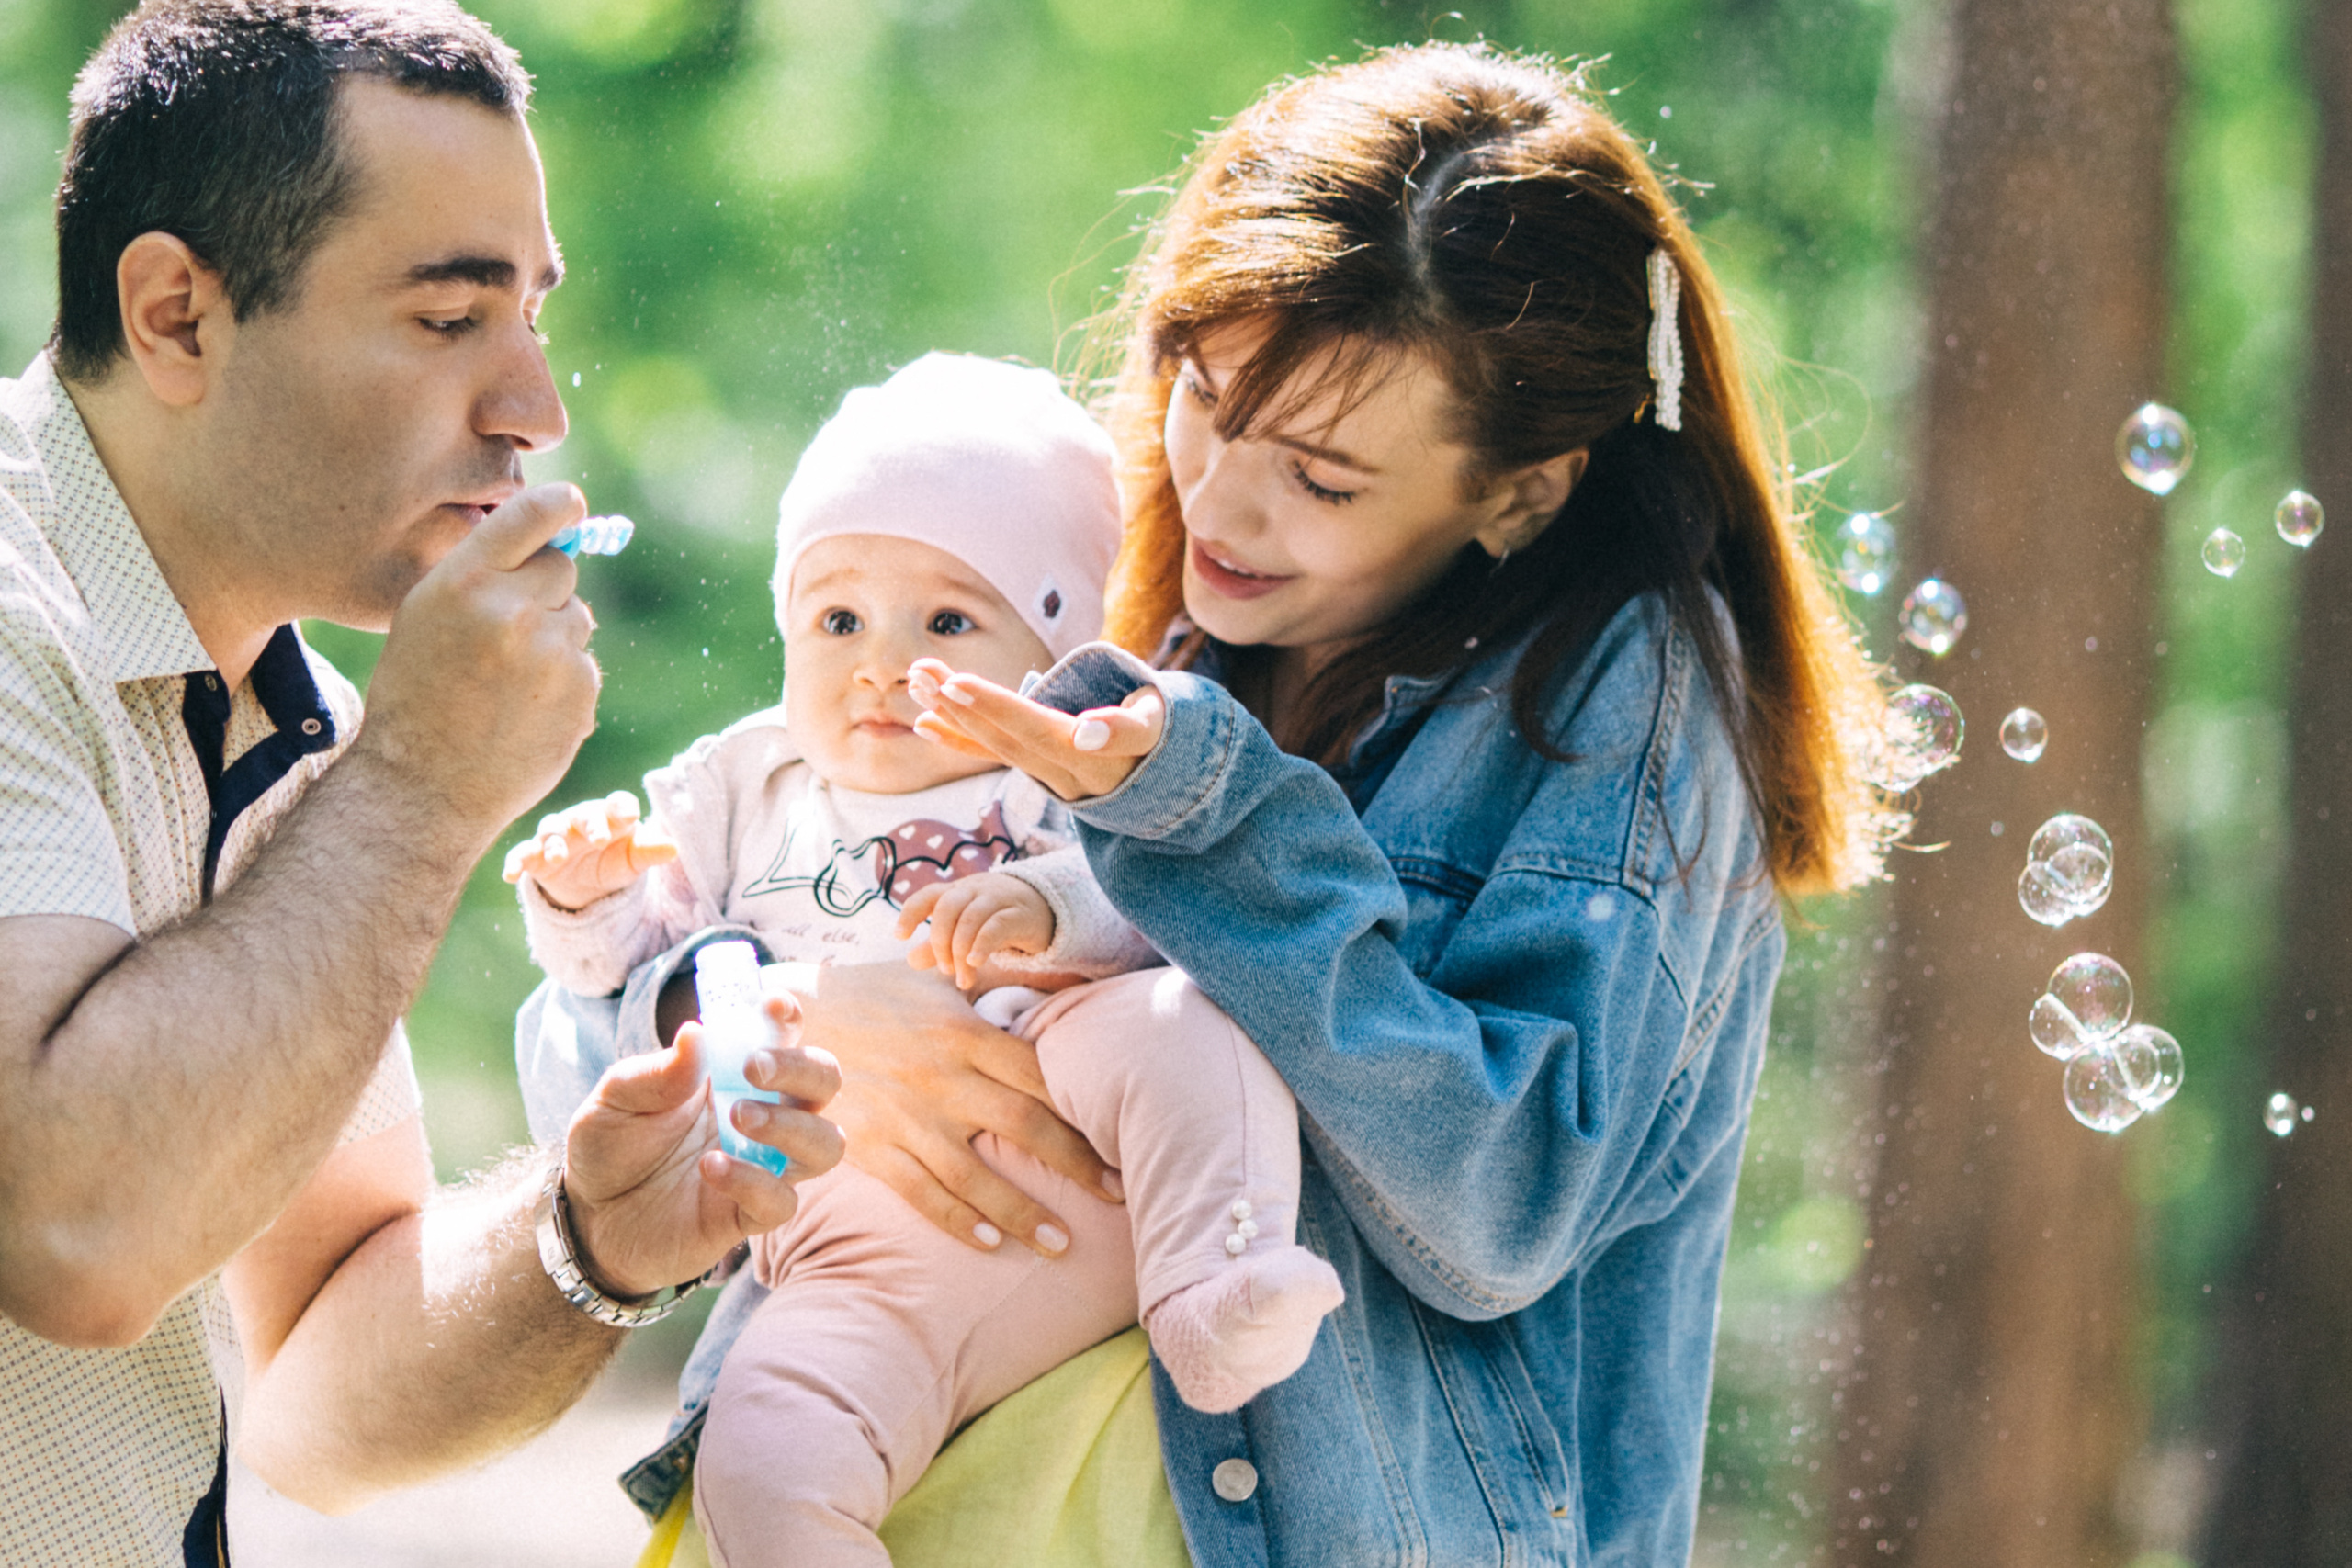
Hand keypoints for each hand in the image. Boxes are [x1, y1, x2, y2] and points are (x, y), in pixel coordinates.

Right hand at [358, 483, 600, 836]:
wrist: (424, 786)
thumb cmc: (417, 695)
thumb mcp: (425, 616)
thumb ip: (480, 573)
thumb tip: (549, 534)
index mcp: (463, 581)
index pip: (532, 514)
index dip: (559, 505)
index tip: (571, 506)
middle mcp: (510, 609)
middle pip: (562, 568)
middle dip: (545, 591)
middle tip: (507, 633)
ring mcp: (551, 652)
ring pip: (576, 618)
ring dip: (555, 640)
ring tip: (507, 683)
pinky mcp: (580, 690)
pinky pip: (584, 666)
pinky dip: (564, 684)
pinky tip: (524, 711)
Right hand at [501, 790, 677, 909]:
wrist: (586, 885)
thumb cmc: (613, 860)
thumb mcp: (633, 860)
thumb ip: (650, 852)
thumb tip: (675, 848)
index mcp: (609, 815)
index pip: (617, 805)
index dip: (623, 808)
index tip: (631, 816)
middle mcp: (579, 820)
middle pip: (582, 815)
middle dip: (589, 825)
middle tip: (598, 840)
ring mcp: (554, 836)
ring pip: (550, 832)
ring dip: (553, 842)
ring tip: (558, 857)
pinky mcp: (533, 856)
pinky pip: (521, 855)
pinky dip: (515, 862)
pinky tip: (511, 875)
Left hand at [560, 997, 843, 1298]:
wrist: (586, 1218)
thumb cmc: (610, 1147)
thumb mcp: (616, 1099)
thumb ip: (657, 1072)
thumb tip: (695, 1032)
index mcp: (735, 1074)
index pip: (784, 1035)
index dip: (788, 1017)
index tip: (771, 1006)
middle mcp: (763, 1115)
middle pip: (824, 1082)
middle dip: (801, 1069)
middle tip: (753, 1070)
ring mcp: (762, 1166)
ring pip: (825, 1145)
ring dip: (792, 1127)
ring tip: (738, 1117)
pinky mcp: (748, 1215)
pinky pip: (782, 1201)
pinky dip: (754, 1182)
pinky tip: (711, 1168)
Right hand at [792, 963, 1119, 1253]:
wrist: (787, 1018)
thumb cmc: (871, 993)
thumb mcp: (934, 980)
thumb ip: (988, 989)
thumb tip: (1050, 984)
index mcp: (966, 1031)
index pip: (1042, 1075)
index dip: (1086, 1108)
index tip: (1121, 1134)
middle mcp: (944, 1076)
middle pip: (1027, 1126)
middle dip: (1078, 1164)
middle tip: (1117, 1194)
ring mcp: (907, 1116)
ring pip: (978, 1175)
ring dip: (1023, 1213)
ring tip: (1061, 1243)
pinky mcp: (872, 1147)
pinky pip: (922, 1193)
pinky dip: (956, 1221)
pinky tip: (988, 1243)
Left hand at [895, 873, 1053, 989]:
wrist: (1043, 907)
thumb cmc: (994, 918)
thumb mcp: (963, 930)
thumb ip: (937, 945)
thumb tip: (910, 960)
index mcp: (956, 892)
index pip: (928, 895)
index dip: (911, 913)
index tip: (899, 936)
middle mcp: (973, 890)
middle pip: (947, 908)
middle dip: (940, 942)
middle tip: (946, 971)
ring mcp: (997, 899)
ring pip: (970, 919)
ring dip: (961, 952)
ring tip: (963, 979)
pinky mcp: (1019, 914)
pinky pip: (995, 926)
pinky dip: (981, 945)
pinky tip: (975, 963)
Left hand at [906, 658, 1164, 801]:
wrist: (1169, 782)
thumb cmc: (1166, 732)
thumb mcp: (1161, 724)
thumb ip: (1127, 728)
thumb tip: (1087, 732)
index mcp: (1091, 755)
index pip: (1035, 727)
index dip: (995, 707)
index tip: (957, 683)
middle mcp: (1063, 771)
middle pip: (1005, 736)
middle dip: (960, 705)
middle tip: (921, 674)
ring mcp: (1049, 775)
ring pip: (994, 745)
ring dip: (952, 714)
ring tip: (916, 681)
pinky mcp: (1041, 771)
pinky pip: (995, 757)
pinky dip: (958, 740)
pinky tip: (923, 723)